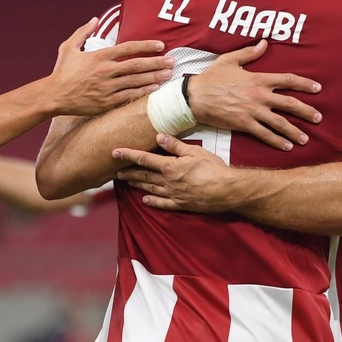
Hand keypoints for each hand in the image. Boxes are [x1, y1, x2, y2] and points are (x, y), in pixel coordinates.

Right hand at [46, 18, 174, 115]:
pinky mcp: (107, 102)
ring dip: (154, 77)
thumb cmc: (61, 71)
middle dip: (157, 63)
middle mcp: (106, 71)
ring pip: (136, 81)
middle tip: (172, 61)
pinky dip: (142, 92)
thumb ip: (83, 32)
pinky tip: (154, 89)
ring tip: (168, 75)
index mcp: (99, 56)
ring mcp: (108, 88)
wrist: (54, 95)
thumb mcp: (69, 47)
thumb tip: (94, 19)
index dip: (146, 46)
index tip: (160, 46)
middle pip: (137, 65)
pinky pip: (129, 96)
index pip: (128, 48)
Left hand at [112, 134, 237, 212]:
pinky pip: (163, 204)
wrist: (227, 190)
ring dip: (137, 185)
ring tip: (127, 182)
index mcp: (170, 167)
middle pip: (144, 176)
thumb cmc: (213, 169)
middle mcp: (168, 182)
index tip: (115, 152)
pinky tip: (145, 201)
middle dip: (129, 172)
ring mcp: (174, 195)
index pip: (144, 159)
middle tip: (116, 171)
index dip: (129, 155)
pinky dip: (153, 202)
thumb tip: (159, 137)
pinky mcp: (182, 204)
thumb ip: (175, 145)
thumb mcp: (195, 151)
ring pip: (151, 189)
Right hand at [190, 40, 322, 150]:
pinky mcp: (244, 125)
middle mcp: (259, 96)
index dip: (305, 84)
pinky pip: (264, 135)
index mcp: (258, 79)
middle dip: (307, 111)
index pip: (287, 80)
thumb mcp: (230, 60)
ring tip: (306, 138)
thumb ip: (249, 53)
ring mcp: (253, 112)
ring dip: (295, 131)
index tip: (318, 88)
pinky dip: (277, 141)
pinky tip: (287, 146)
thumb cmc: (211, 77)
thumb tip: (264, 43)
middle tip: (319, 118)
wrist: (195, 96)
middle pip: (290, 104)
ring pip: (280, 123)